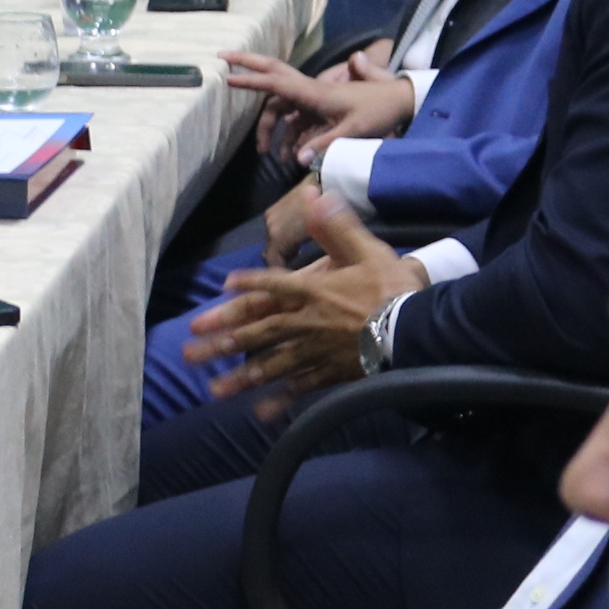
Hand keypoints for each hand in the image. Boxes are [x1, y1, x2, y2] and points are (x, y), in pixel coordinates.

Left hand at [188, 191, 425, 415]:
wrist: (419, 331)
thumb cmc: (394, 290)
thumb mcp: (367, 250)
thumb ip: (338, 226)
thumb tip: (315, 194)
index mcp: (313, 290)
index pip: (273, 285)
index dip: (249, 283)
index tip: (223, 286)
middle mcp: (307, 321)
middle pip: (258, 331)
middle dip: (223, 340)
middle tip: (190, 351)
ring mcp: (317, 351)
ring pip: (272, 364)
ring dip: (241, 377)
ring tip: (213, 389)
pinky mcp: (333, 374)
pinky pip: (302, 388)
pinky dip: (281, 401)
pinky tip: (260, 413)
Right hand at [224, 51, 417, 171]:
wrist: (400, 102)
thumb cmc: (379, 111)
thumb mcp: (354, 131)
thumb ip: (324, 145)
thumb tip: (297, 160)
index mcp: (314, 92)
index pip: (276, 82)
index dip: (251, 79)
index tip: (228, 76)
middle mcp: (310, 91)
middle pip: (273, 75)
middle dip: (247, 66)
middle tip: (222, 57)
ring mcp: (315, 99)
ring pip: (282, 106)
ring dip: (271, 127)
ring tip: (267, 154)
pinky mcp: (322, 109)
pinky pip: (296, 119)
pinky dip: (289, 135)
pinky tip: (290, 157)